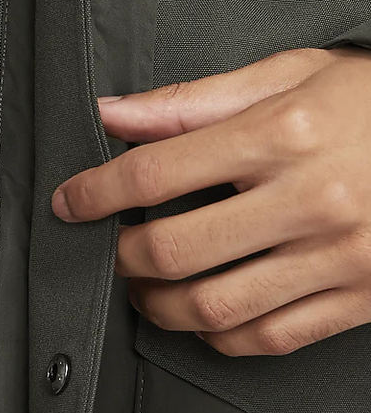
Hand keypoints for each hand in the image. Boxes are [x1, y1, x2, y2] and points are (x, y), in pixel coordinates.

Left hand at [51, 47, 370, 355]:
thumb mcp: (289, 75)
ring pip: (215, 307)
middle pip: (175, 249)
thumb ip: (193, 101)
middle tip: (110, 247)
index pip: (156, 172)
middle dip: (121, 256)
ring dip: (158, 306)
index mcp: (284, 133)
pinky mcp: (360, 299)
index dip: (96, 192)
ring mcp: (338, 257)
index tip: (71, 202)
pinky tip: (202, 314)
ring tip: (143, 288)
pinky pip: (269, 337)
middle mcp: (310, 199)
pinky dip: (218, 336)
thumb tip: (112, 113)